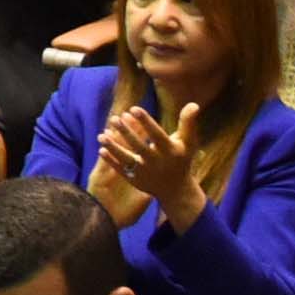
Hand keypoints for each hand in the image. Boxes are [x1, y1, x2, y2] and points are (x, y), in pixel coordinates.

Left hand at [92, 104, 190, 225]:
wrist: (176, 190)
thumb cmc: (181, 159)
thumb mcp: (188, 143)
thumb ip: (188, 123)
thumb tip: (193, 104)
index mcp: (170, 151)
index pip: (157, 135)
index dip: (146, 122)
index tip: (133, 108)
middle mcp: (157, 162)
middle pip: (139, 147)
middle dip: (126, 133)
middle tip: (115, 118)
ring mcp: (145, 173)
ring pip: (127, 159)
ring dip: (114, 147)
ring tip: (101, 135)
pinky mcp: (136, 181)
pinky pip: (121, 170)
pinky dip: (111, 161)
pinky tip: (101, 150)